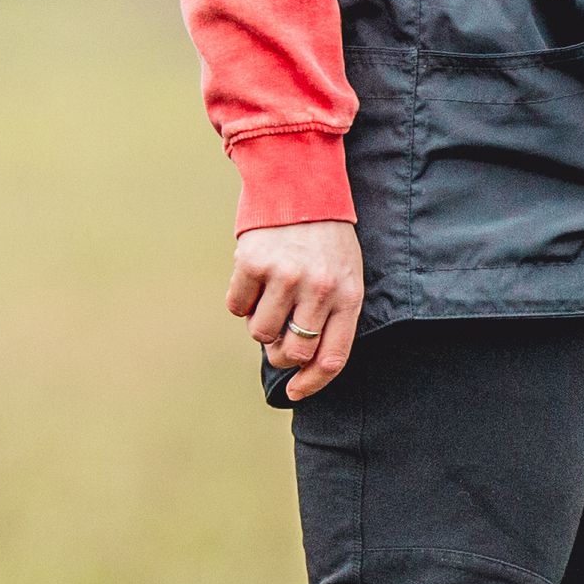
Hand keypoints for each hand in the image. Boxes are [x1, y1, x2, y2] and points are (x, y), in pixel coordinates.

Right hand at [229, 220, 362, 403]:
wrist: (301, 189)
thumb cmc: (326, 243)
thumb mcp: (345, 277)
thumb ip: (330, 317)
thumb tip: (299, 363)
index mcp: (348, 296)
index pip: (331, 358)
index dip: (312, 384)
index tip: (296, 394)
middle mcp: (318, 289)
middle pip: (293, 352)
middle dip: (282, 355)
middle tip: (279, 336)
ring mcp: (284, 276)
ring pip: (260, 333)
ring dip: (260, 325)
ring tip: (270, 298)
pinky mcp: (252, 263)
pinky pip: (235, 307)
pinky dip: (240, 301)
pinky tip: (254, 280)